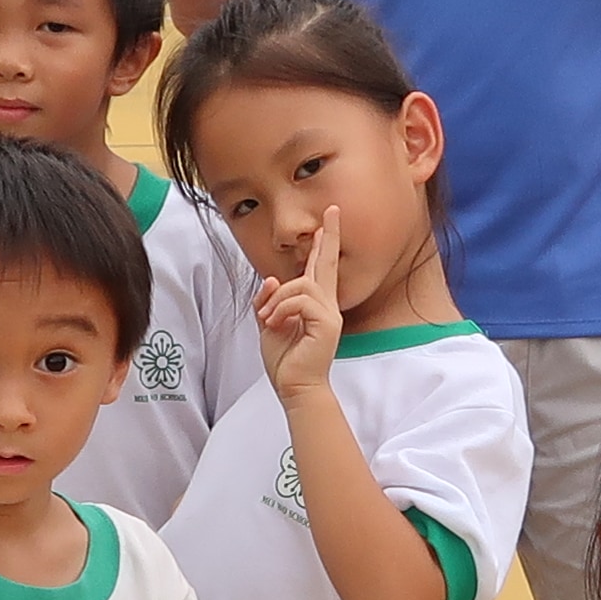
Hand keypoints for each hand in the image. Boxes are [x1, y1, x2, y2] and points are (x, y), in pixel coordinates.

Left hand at [253, 205, 345, 398]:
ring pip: (302, 284)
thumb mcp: (269, 324)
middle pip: (328, 264)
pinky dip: (281, 309)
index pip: (319, 269)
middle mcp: (327, 306)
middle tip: (332, 211)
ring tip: (267, 318)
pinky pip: (300, 300)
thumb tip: (272, 278)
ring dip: (278, 298)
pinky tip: (273, 323)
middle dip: (330, 236)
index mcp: (315, 305)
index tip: (326, 223)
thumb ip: (269, 300)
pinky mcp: (327, 324)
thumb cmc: (285, 361)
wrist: (294, 388)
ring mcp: (329, 314)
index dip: (323, 245)